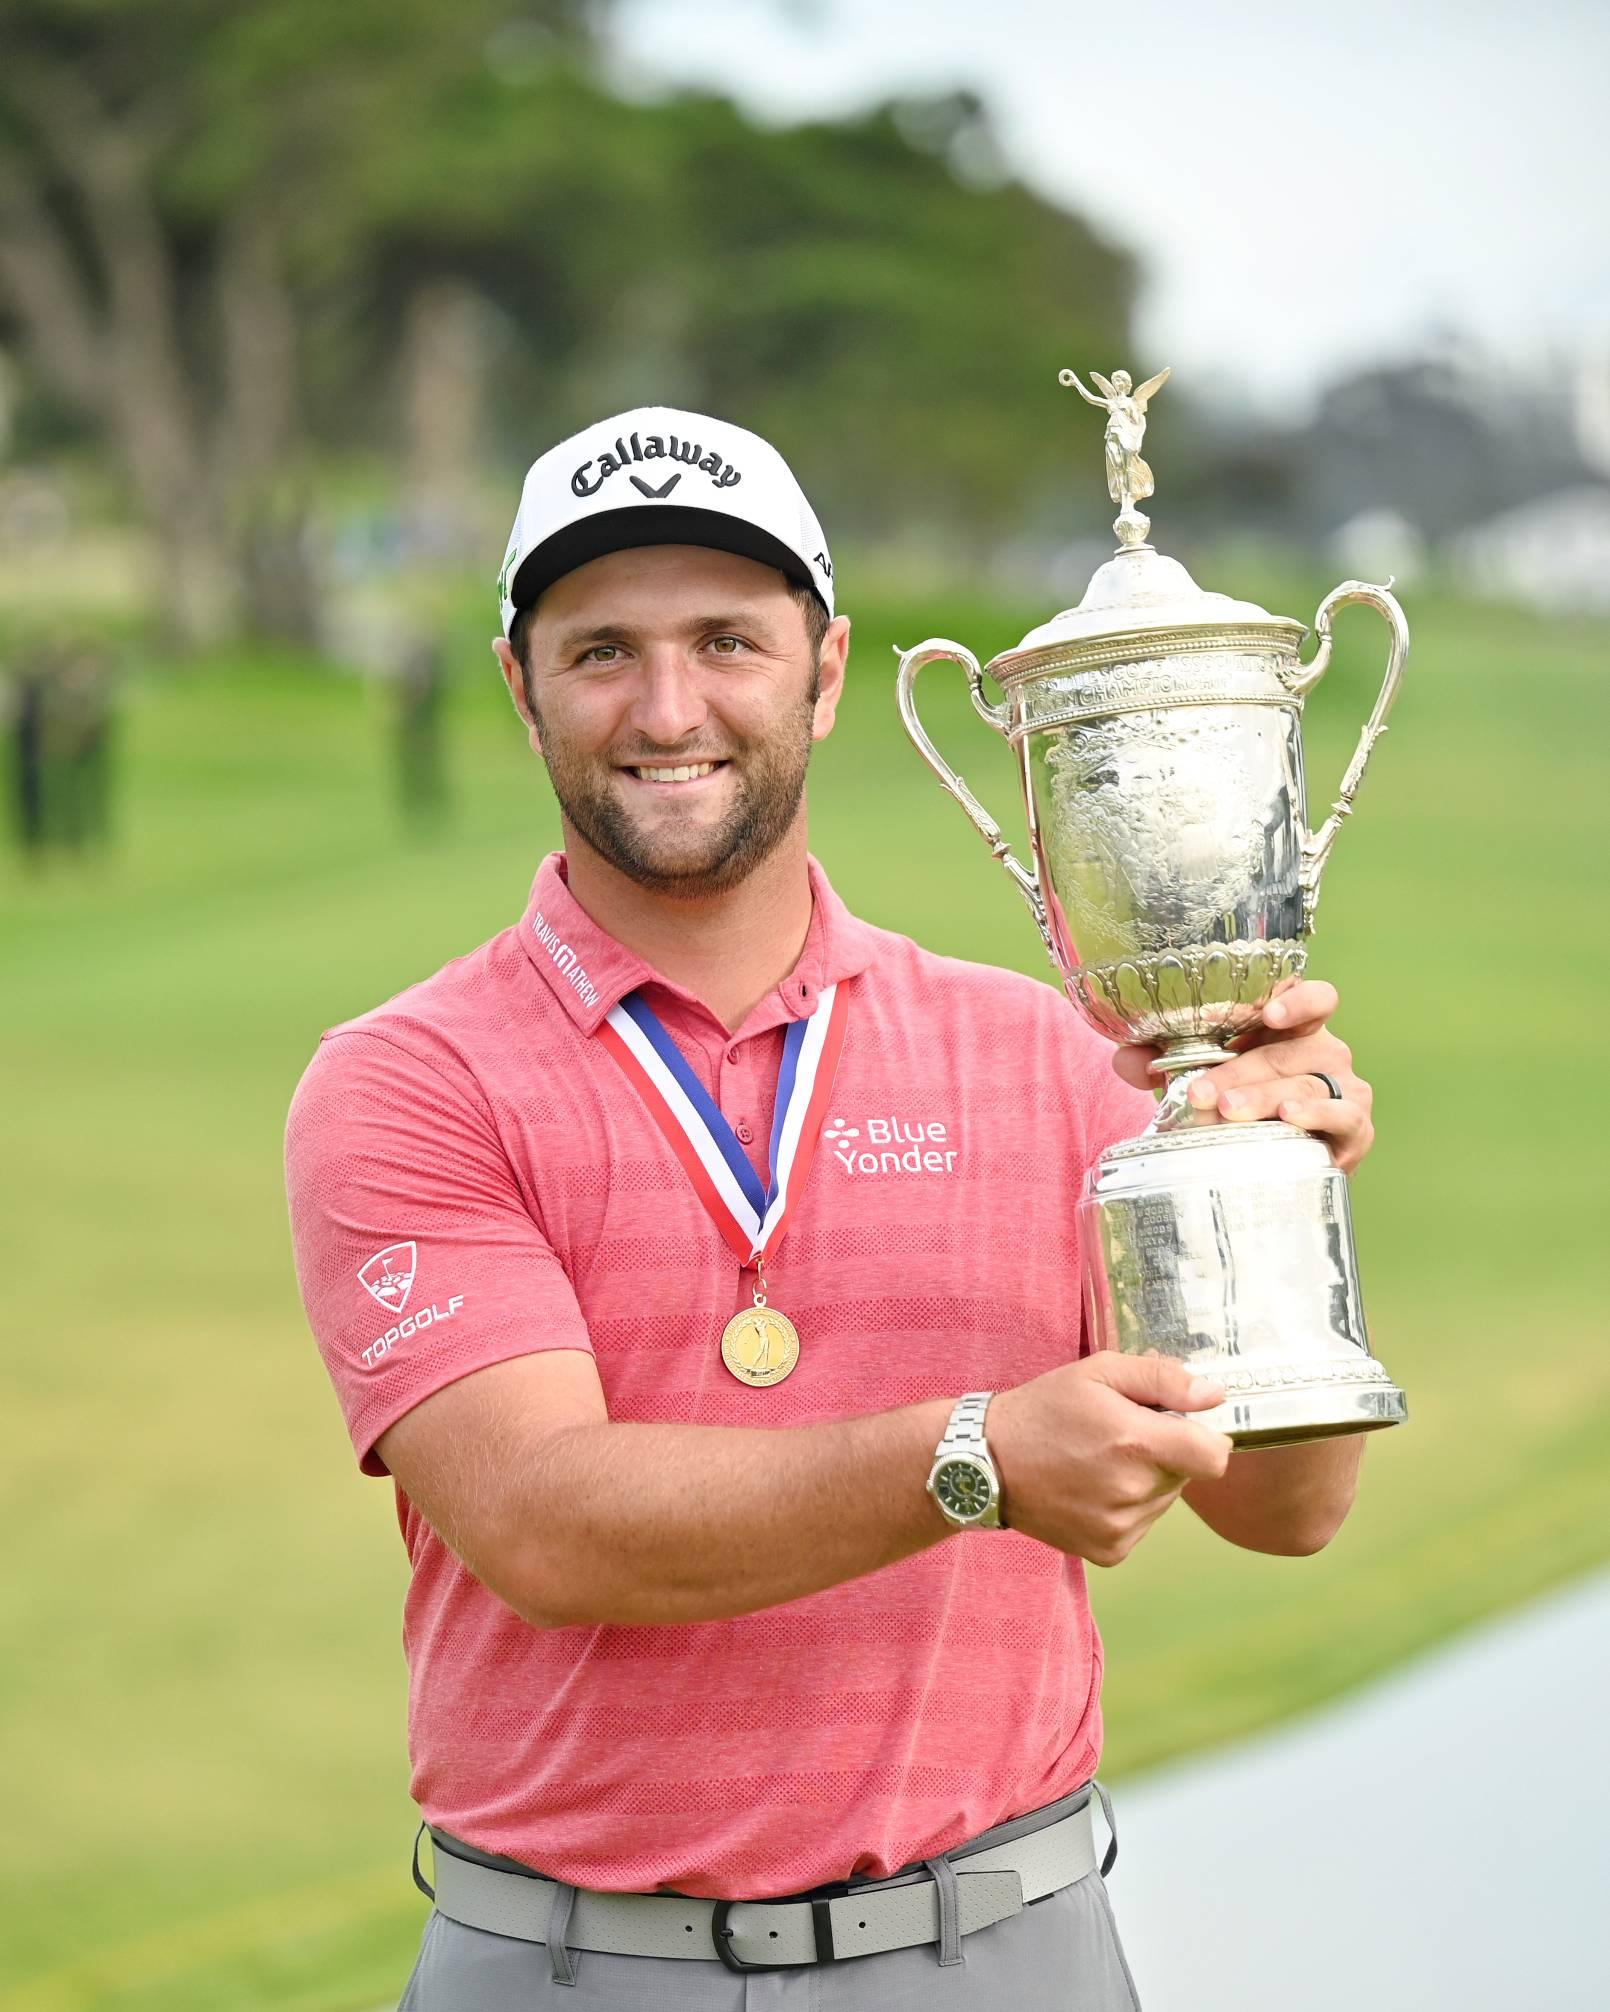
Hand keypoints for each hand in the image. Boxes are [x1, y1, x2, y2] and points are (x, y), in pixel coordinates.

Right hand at [988, 1354, 1230, 1566]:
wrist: (987, 1463)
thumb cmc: (1044, 1409)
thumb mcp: (1099, 1372)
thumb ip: (1162, 1379)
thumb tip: (1214, 1397)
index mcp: (1136, 1443)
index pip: (1214, 1457)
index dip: (1206, 1438)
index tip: (1183, 1427)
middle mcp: (1133, 1492)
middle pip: (1187, 1475)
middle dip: (1167, 1453)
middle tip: (1122, 1435)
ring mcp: (1121, 1528)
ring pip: (1164, 1500)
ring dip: (1146, 1480)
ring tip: (1100, 1462)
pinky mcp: (1110, 1551)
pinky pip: (1142, 1524)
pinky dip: (1127, 1506)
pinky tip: (1092, 1488)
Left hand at [1112, 978, 1375, 1175]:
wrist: (1270, 1167)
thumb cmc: (1235, 1107)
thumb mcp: (1195, 1079)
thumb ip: (1160, 1063)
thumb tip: (1125, 1058)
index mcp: (1292, 1029)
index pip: (1314, 998)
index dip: (1298, 999)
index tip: (1268, 1012)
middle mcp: (1324, 1052)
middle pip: (1290, 1051)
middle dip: (1241, 1071)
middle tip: (1204, 1092)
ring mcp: (1344, 1089)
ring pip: (1307, 1084)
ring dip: (1265, 1097)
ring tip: (1231, 1110)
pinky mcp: (1354, 1129)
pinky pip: (1344, 1117)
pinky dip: (1318, 1115)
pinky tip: (1290, 1117)